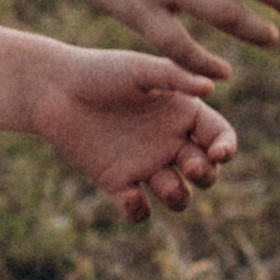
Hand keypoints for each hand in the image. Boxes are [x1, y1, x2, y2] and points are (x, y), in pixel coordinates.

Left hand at [29, 45, 239, 219]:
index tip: (219, 154)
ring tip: (164, 186)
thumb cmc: (99, 71)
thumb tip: (212, 87)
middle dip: (205, 175)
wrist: (54, 89)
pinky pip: (139, 209)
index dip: (225, 148)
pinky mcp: (117, 182)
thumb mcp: (140, 69)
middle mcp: (169, 141)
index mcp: (182, 112)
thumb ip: (176, 77)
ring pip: (177, 195)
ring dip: (178, 197)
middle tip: (189, 166)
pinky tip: (129, 195)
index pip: (218, 136)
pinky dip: (139, 210)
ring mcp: (145, 164)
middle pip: (204, 171)